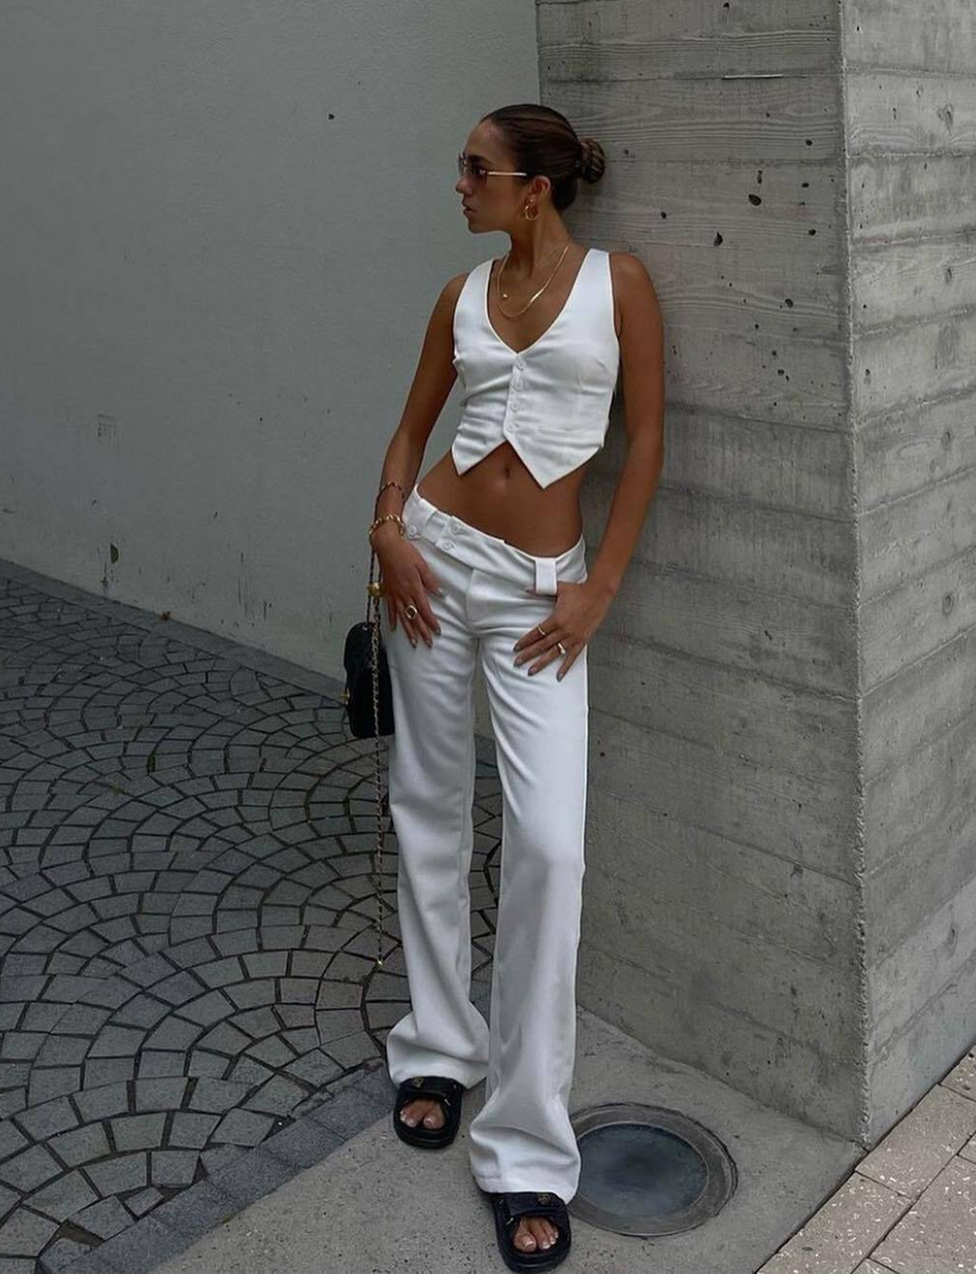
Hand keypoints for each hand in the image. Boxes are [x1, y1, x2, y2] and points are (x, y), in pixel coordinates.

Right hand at [372, 527, 443, 648]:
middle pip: (414, 617)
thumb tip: (440, 593)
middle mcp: (403, 594)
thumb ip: (430, 581)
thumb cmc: (404, 553)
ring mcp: (394, 594)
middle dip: (422, 631)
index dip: (431, 622)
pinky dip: (392, 620)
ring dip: (408, 631)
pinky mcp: (388, 591)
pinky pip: (390, 609)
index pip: (425, 610)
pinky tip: (394, 628)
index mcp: (414, 588)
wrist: (387, 546)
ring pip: (402, 617)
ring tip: (413, 642)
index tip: (437, 631)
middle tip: (428, 643)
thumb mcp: (422, 565)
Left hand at [513, 580, 611, 679]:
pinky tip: (558, 676)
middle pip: (541, 646)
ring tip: (531, 671)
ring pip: (554, 653)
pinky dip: (565, 667)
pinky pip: (572, 657)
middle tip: (517, 662)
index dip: (525, 641)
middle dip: (527, 655)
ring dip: (541, 663)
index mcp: (556, 619)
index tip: (516, 647)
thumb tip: (526, 588)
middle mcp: (563, 631)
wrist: (598, 595)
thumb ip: (541, 589)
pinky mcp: (582, 641)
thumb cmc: (579, 591)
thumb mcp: (558, 588)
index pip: (536, 633)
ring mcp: (573, 637)